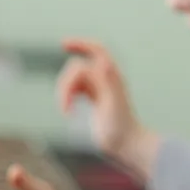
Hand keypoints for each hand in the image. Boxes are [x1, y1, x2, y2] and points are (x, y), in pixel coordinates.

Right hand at [57, 38, 152, 167]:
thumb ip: (109, 82)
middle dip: (66, 85)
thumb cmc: (121, 128)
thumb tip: (102, 62)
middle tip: (65, 109)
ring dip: (64, 92)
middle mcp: (105, 79)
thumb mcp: (114, 104)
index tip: (63, 44)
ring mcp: (98, 89)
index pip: (96, 51)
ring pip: (73, 80)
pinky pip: (74, 90)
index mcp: (111, 77)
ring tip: (66, 112)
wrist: (127, 145)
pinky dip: (67, 97)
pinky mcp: (93, 100)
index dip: (80, 44)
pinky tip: (68, 112)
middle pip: (76, 69)